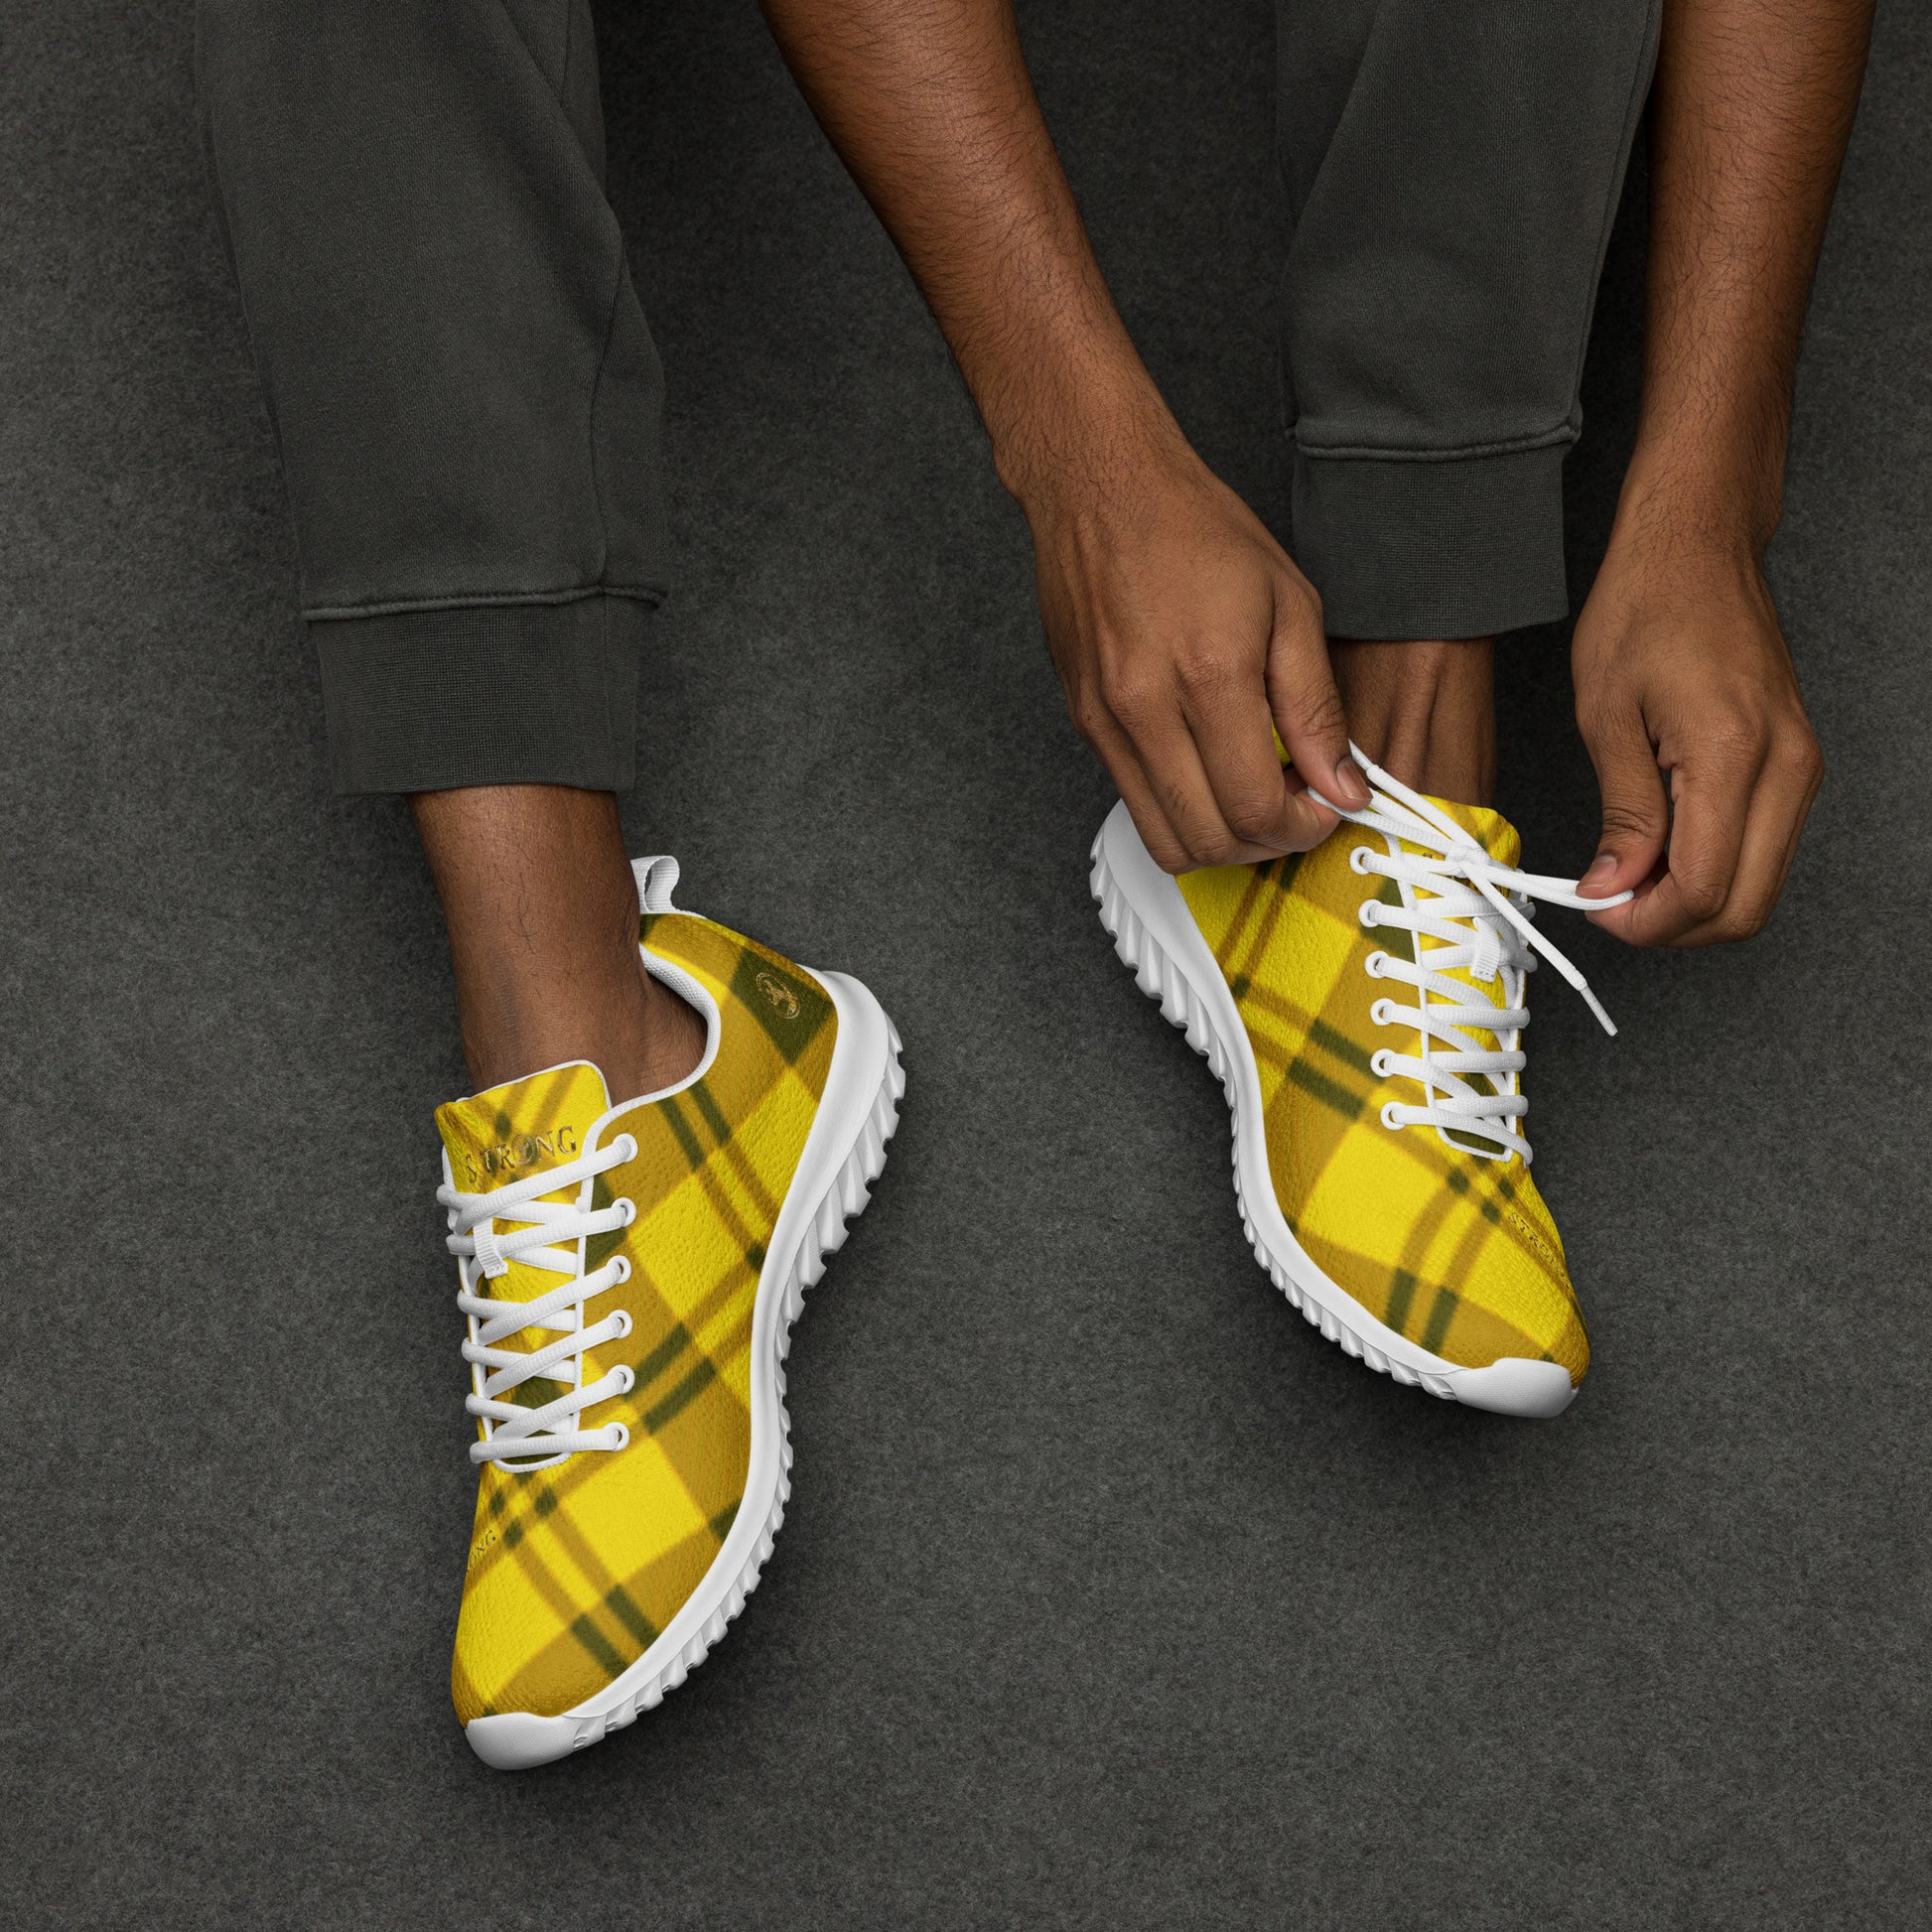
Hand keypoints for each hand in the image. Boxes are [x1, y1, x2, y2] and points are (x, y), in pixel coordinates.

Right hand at [1015, 405, 1368, 871]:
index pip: (1256, 807)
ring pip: (1165, 840)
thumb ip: (1316, 708)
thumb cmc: (1195, 530)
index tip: (1325, 803)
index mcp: (1209, 676)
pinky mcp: (1084, 723)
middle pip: (1210, 840)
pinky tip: (1209, 770)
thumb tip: (1342, 786)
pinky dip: (1180, 810)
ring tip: (1250, 795)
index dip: (1302, 825)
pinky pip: (1133, 802)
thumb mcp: (1289, 604)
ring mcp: (1105, 722)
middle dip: (1265, 842)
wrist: (1100, 488)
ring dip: (1219, 840)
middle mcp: (1145, 709)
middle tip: (1294, 806)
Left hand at [1572, 505, 1822, 945]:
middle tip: (1609, 901)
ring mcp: (1801, 765)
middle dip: (1673, 924)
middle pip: (1746, 906)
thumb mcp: (1606, 716)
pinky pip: (1764, 846)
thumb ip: (1622, 813)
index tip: (1595, 908)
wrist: (1697, 545)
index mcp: (1734, 754)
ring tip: (1627, 870)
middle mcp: (1786, 766)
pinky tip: (1661, 846)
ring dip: (1693, 899)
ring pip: (1761, 885)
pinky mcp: (1796, 761)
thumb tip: (1615, 886)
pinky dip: (1714, 866)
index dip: (1646, 921)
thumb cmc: (1645, 607)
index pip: (1705, 889)